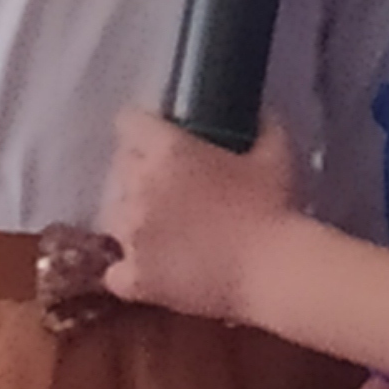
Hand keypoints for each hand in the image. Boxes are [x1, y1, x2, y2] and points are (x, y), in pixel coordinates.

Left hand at [99, 110, 298, 323]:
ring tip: (160, 231)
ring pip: (112, 216)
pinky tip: (149, 270)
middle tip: (168, 188)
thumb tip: (259, 113)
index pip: (128, 122)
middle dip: (138, 172)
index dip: (143, 129)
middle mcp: (139, 186)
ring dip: (130, 218)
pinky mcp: (133, 275)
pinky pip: (114, 270)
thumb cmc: (275, 209)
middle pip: (119, 168)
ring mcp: (131, 234)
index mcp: (168, 151)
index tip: (158, 139)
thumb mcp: (276, 155)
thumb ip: (262, 126)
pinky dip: (127, 270)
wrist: (273, 272)